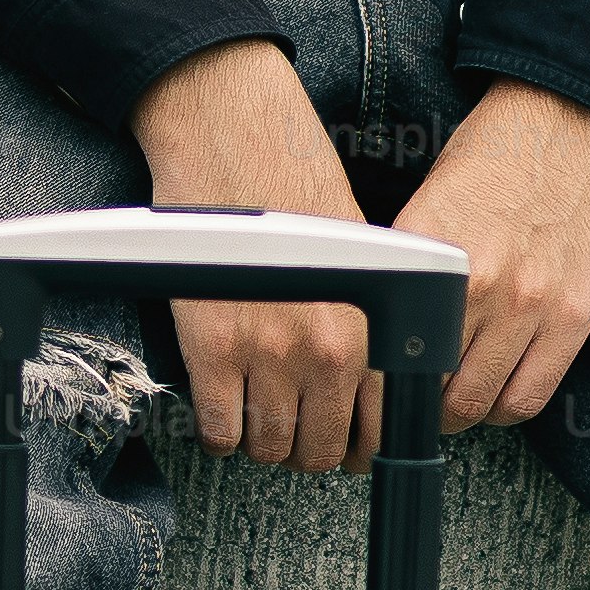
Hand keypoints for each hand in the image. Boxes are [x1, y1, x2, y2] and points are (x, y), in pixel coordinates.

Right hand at [130, 39, 381, 472]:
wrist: (235, 139)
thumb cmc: (298, 188)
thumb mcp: (361, 259)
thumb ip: (370, 326)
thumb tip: (372, 390)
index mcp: (371, 327)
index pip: (378, 429)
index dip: (360, 448)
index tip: (345, 445)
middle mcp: (327, 349)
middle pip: (320, 450)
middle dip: (308, 450)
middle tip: (295, 433)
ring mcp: (268, 353)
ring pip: (269, 448)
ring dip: (263, 444)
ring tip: (258, 420)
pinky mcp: (211, 350)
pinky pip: (218, 430)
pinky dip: (220, 434)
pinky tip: (222, 412)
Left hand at [389, 81, 589, 431]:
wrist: (572, 119)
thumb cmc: (494, 157)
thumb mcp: (428, 205)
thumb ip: (408, 272)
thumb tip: (379, 337)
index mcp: (428, 257)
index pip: (384, 357)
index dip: (373, 391)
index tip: (371, 397)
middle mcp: (477, 286)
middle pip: (427, 391)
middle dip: (412, 407)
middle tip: (410, 401)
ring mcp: (530, 305)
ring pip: (477, 404)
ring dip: (458, 412)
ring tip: (451, 397)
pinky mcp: (573, 315)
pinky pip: (529, 397)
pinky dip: (505, 407)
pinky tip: (495, 389)